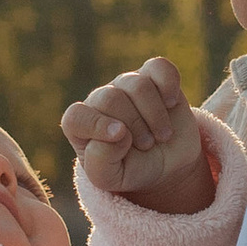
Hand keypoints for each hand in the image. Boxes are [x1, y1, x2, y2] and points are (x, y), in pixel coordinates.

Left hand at [61, 55, 212, 213]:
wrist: (167, 164)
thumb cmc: (133, 169)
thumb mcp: (112, 178)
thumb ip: (101, 162)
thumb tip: (117, 132)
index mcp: (82, 126)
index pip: (76, 116)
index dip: (95, 125)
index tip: (121, 138)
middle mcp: (101, 100)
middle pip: (111, 99)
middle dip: (135, 126)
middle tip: (147, 145)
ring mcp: (127, 84)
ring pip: (138, 85)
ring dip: (155, 116)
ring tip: (162, 135)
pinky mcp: (153, 76)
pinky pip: (159, 67)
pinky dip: (168, 85)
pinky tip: (171, 104)